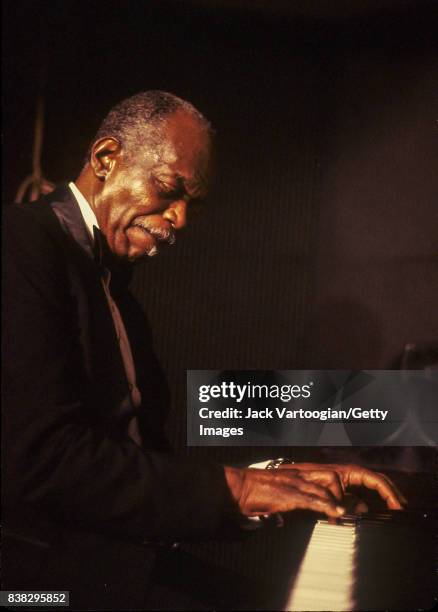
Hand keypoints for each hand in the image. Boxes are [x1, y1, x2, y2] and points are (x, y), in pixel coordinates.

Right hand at [224, 463, 405, 519]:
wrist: (235, 487)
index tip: (349, 505)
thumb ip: (278, 507)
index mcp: (294, 475)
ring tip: (351, 513)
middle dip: (344, 493)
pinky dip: (326, 505)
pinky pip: (311, 498)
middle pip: (329, 479)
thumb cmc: (248, 493)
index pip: (322, 479)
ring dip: (339, 501)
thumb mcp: (268, 498)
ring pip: (323, 488)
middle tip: (357, 509)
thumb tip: (279, 521)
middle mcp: (296, 476)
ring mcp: (293, 483)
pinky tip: (337, 512)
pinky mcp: (288, 494)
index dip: (338, 491)